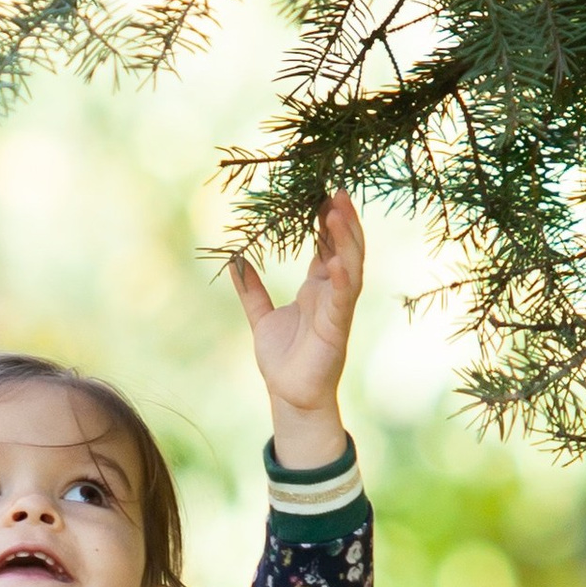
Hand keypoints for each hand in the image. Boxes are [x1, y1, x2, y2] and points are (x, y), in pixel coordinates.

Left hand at [230, 191, 364, 466]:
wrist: (288, 396)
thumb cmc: (282, 359)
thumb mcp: (261, 317)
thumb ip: (251, 289)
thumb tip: (235, 260)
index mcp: (317, 289)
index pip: (326, 246)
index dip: (326, 221)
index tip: (322, 193)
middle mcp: (332, 294)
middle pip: (344, 248)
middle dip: (343, 220)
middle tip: (337, 190)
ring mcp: (338, 310)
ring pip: (350, 266)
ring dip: (347, 239)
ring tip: (339, 211)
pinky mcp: (337, 329)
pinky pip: (344, 299)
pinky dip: (343, 278)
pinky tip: (338, 259)